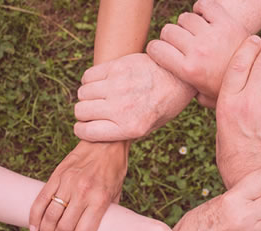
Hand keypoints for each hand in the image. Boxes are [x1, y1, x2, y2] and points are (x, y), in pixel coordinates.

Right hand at [29, 141, 128, 230]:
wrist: (106, 142)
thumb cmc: (114, 169)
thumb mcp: (117, 192)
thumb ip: (107, 212)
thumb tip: (100, 230)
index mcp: (100, 200)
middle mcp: (83, 193)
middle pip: (63, 229)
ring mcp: (67, 183)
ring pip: (49, 217)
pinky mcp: (57, 175)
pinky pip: (40, 200)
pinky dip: (34, 217)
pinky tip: (35, 227)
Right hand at [74, 53, 195, 141]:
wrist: (179, 78)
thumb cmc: (164, 105)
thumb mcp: (149, 128)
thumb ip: (123, 132)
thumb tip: (96, 132)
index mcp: (130, 127)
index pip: (86, 132)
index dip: (82, 130)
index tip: (86, 126)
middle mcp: (121, 108)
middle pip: (81, 111)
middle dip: (84, 113)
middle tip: (94, 111)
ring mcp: (118, 86)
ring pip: (82, 93)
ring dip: (87, 96)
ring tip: (100, 96)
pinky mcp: (117, 67)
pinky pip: (88, 76)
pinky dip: (90, 81)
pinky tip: (102, 83)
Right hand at [147, 0, 248, 107]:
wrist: (257, 78)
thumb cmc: (227, 89)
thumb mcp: (204, 97)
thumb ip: (187, 92)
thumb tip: (175, 90)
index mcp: (188, 70)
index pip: (156, 49)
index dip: (154, 49)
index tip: (160, 51)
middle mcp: (198, 51)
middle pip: (168, 31)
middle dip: (169, 37)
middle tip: (179, 44)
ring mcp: (212, 35)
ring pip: (185, 18)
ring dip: (186, 24)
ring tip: (194, 33)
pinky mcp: (226, 22)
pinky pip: (205, 5)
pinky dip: (201, 8)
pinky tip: (203, 18)